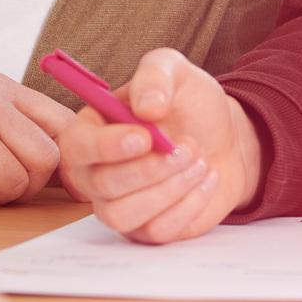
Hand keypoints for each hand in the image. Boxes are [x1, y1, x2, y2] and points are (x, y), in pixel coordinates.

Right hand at [56, 48, 263, 242]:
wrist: (225, 137)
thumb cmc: (188, 104)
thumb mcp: (173, 70)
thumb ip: (155, 76)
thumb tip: (146, 107)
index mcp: (91, 130)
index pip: (76, 147)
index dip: (107, 145)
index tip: (145, 137)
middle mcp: (95, 172)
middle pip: (101, 185)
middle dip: (151, 167)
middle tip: (188, 146)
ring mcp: (119, 205)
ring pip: (123, 215)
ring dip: (170, 188)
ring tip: (199, 160)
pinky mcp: (146, 229)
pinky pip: (157, 231)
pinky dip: (190, 204)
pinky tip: (206, 178)